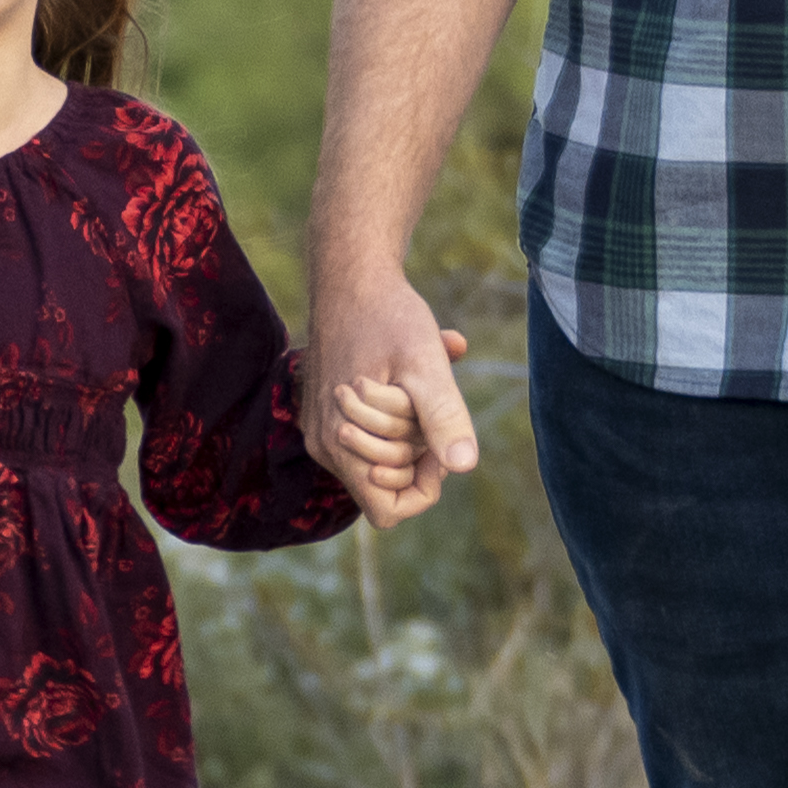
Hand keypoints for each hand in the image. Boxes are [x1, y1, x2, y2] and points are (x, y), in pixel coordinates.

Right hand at [308, 275, 477, 521]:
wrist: (349, 276)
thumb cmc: (386, 316)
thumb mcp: (424, 365)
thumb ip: (443, 416)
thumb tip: (465, 466)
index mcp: (341, 445)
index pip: (388, 510)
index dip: (423, 487)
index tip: (438, 445)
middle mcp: (326, 445)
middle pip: (388, 481)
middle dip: (417, 448)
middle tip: (426, 401)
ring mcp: (323, 428)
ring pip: (382, 453)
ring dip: (410, 425)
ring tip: (417, 380)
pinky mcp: (326, 409)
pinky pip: (371, 430)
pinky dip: (396, 409)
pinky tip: (406, 371)